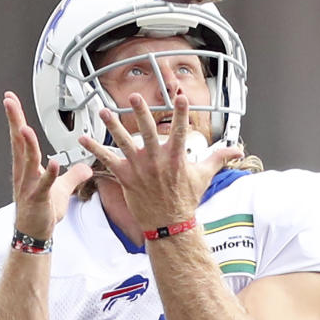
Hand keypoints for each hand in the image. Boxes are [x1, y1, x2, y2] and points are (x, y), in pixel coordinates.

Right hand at [3, 91, 91, 238]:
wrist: (35, 234)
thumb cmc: (43, 211)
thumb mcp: (62, 189)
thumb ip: (74, 175)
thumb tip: (86, 167)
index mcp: (27, 167)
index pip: (21, 138)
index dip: (17, 118)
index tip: (10, 100)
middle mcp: (24, 173)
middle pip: (18, 142)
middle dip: (14, 121)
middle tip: (9, 102)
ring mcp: (29, 186)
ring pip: (27, 161)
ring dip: (27, 144)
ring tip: (25, 128)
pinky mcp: (38, 199)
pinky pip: (43, 185)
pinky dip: (47, 173)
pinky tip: (52, 162)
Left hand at [78, 93, 241, 229]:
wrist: (170, 223)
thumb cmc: (186, 199)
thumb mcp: (204, 176)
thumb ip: (218, 158)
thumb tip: (238, 150)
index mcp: (177, 157)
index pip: (181, 130)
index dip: (181, 113)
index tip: (180, 96)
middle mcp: (157, 161)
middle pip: (149, 132)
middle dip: (142, 113)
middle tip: (136, 97)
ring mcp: (140, 169)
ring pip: (124, 143)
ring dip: (113, 126)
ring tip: (104, 111)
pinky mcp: (126, 177)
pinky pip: (108, 160)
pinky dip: (94, 149)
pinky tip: (82, 138)